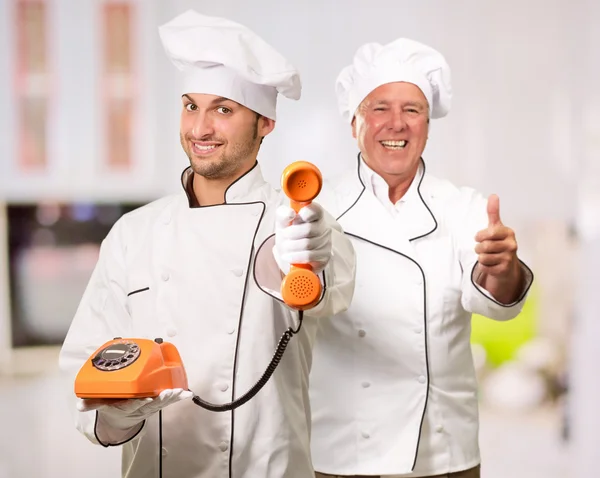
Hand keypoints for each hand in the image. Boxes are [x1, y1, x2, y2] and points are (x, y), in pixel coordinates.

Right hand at [77, 388, 192, 430]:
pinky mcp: (156, 403)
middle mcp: (140, 408)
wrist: (119, 419)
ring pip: (162, 403)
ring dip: (171, 397)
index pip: (133, 405)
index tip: (145, 399)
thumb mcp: (100, 405)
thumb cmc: (112, 407)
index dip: (139, 403)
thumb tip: (81, 405)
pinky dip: (178, 397)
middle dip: (161, 399)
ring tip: (180, 393)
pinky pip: (168, 401)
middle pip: (152, 404)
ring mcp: (149, 406)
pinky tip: (187, 393)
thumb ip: (91, 404)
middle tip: (169, 393)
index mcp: (126, 407)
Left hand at [273, 202, 331, 274]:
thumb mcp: (283, 223)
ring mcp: (326, 241)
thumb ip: (283, 214)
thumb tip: (290, 213)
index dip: (304, 214)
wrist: (291, 253)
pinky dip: (295, 256)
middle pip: (308, 229)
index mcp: (315, 214)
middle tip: (285, 235)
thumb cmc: (290, 235)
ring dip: (291, 246)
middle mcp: (324, 227)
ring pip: (307, 244)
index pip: (315, 210)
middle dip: (292, 233)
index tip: (294, 219)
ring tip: (286, 246)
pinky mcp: (325, 255)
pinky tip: (289, 256)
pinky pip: (308, 255)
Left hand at [474, 194, 519, 278]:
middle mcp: (512, 245)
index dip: (479, 236)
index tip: (479, 237)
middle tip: (483, 248)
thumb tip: (493, 195)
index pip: (488, 233)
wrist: (507, 264)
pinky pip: (484, 267)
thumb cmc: (499, 243)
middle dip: (478, 248)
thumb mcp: (496, 227)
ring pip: (483, 257)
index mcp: (508, 233)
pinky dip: (484, 266)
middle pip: (483, 246)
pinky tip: (491, 264)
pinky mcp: (504, 269)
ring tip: (488, 256)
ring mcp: (509, 258)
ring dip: (481, 257)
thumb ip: (493, 212)